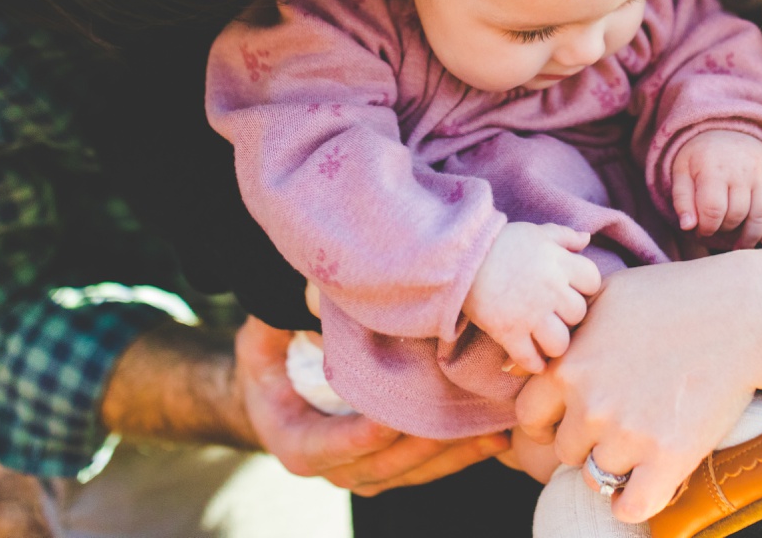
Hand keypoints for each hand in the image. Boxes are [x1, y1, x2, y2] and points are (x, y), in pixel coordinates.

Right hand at [234, 317, 507, 494]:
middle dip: (420, 445)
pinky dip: (460, 455)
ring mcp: (365, 470)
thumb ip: (283, 320)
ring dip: (450, 455)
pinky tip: (495, 437)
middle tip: (456, 420)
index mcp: (294, 440)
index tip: (386, 420)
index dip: (356, 439)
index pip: (326, 448)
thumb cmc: (275, 356)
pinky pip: (427, 468)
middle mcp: (332, 465)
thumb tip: (310, 289)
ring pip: (410, 472)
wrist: (283, 389)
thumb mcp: (266, 336)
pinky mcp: (393, 464)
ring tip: (488, 430)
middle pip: (379, 466)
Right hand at [463, 222, 602, 374]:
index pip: (592, 282)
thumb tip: (586, 239)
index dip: (584, 287)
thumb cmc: (500, 243)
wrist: (461, 258)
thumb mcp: (535, 232)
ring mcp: (530, 314)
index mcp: (559, 262)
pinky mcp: (508, 333)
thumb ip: (564, 236)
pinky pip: (530, 359)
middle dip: (568, 316)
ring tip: (545, 340)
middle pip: (578, 314)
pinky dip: (533, 364)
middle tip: (555, 315)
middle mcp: (550, 289)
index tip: (571, 289)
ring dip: (554, 344)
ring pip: (560, 343)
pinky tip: (533, 359)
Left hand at [515, 251, 761, 522]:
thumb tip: (517, 362)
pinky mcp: (669, 458)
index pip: (529, 416)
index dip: (548, 420)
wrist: (739, 314)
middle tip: (619, 422)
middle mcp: (590, 404)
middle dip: (587, 440)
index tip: (567, 419)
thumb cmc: (672, 296)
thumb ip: (563, 331)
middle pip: (565, 450)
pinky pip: (631, 506)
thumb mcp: (604, 297)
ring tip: (639, 443)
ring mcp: (628, 434)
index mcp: (567, 366)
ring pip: (596, 477)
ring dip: (613, 466)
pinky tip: (646, 482)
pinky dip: (634, 501)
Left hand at [671, 130, 761, 246]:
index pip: (713, 210)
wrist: (728, 130)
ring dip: (751, 237)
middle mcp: (741, 170)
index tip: (700, 230)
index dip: (706, 228)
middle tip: (717, 233)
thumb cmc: (700, 158)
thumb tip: (688, 226)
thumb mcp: (682, 172)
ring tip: (739, 247)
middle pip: (737, 214)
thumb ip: (682, 199)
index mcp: (714, 168)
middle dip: (725, 231)